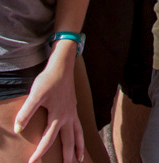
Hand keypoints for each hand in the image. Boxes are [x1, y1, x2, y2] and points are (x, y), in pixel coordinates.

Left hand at [14, 45, 83, 162]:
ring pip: (78, 133)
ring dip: (78, 147)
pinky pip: (79, 125)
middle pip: (69, 140)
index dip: (39, 151)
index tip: (32, 162)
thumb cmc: (48, 80)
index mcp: (58, 115)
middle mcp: (68, 116)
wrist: (62, 66)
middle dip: (67, 155)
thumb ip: (26, 112)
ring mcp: (72, 111)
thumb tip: (17, 128)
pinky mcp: (73, 107)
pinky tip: (78, 136)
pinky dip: (80, 134)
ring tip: (79, 158)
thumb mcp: (35, 95)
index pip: (48, 139)